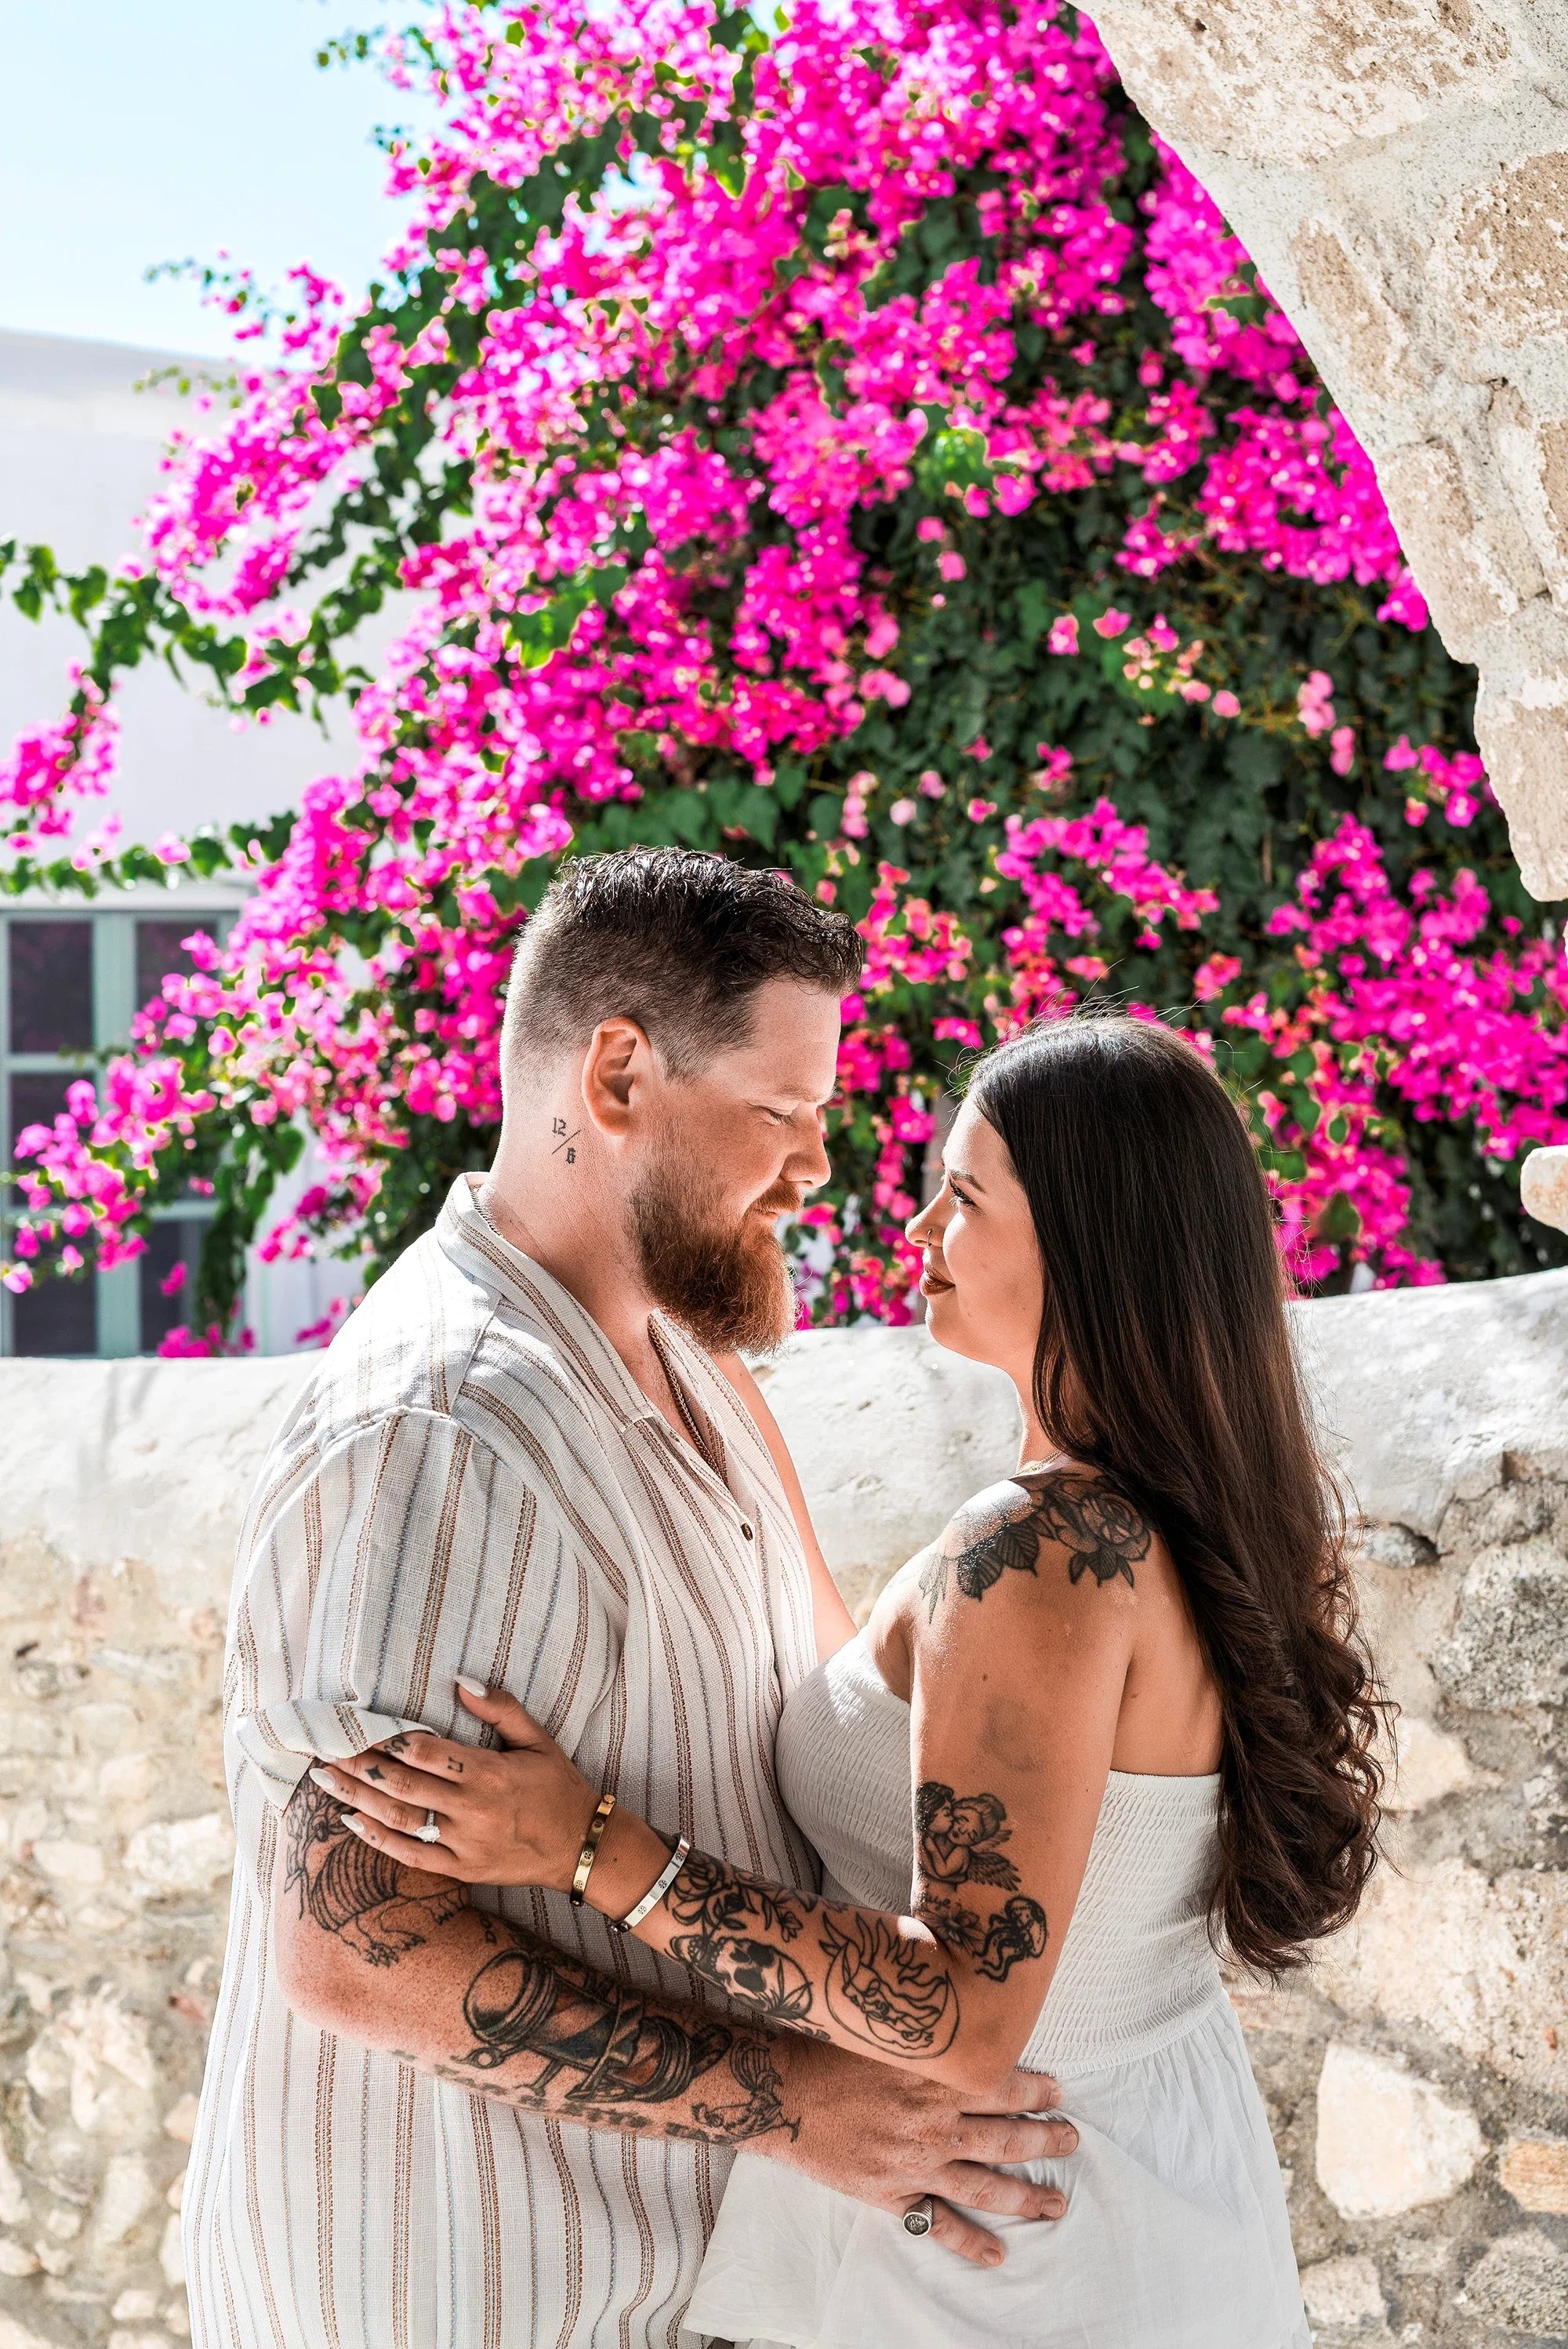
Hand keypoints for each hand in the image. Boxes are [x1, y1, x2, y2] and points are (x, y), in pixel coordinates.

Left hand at [316, 1684, 597, 1890]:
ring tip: (325, 1779)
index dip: (386, 1738)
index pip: (425, 1752)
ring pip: (398, 1819)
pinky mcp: (461, 1869)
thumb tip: (461, 1679)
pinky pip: (410, 1854)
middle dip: (358, 1764)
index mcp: (489, 1772)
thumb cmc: (558, 1787)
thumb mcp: (538, 1740)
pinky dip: (377, 1838)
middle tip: (324, 1748)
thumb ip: (501, 1708)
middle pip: (401, 1784)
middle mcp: (472, 1809)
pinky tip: (351, 1820)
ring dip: (356, 1797)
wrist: (581, 1846)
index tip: (356, 1725)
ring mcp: (463, 1843)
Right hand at [772, 2038, 1075, 2267]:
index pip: (1005, 2086)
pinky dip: (970, 2241)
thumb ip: (928, 2025)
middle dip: (1045, 2140)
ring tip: (1055, 2204)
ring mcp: (916, 2165)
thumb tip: (960, 1999)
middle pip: (1006, 2138)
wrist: (783, 2092)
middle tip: (1072, 2140)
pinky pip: (939, 2224)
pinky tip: (997, 2254)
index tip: (1058, 2094)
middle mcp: (935, 2124)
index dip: (1036, 2091)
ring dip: (1025, 2196)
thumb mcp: (886, 2023)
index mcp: (937, 2078)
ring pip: (985, 2185)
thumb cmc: (830, 2048)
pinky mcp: (893, 2195)